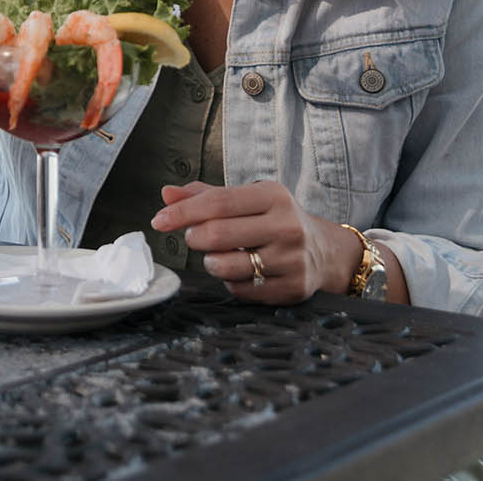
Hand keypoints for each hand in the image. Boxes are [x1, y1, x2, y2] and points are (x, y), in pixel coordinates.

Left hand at [150, 181, 359, 304]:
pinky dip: (230, 282)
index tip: (159, 221)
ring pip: (226, 266)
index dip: (182, 212)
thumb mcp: (247, 199)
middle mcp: (287, 226)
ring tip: (219, 254)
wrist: (323, 251)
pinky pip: (240, 290)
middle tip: (194, 237)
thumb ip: (205, 195)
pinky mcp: (292, 288)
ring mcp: (292, 260)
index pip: (217, 202)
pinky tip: (241, 270)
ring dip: (210, 262)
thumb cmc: (274, 219)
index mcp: (274, 196)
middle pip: (217, 235)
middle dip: (194, 238)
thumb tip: (166, 193)